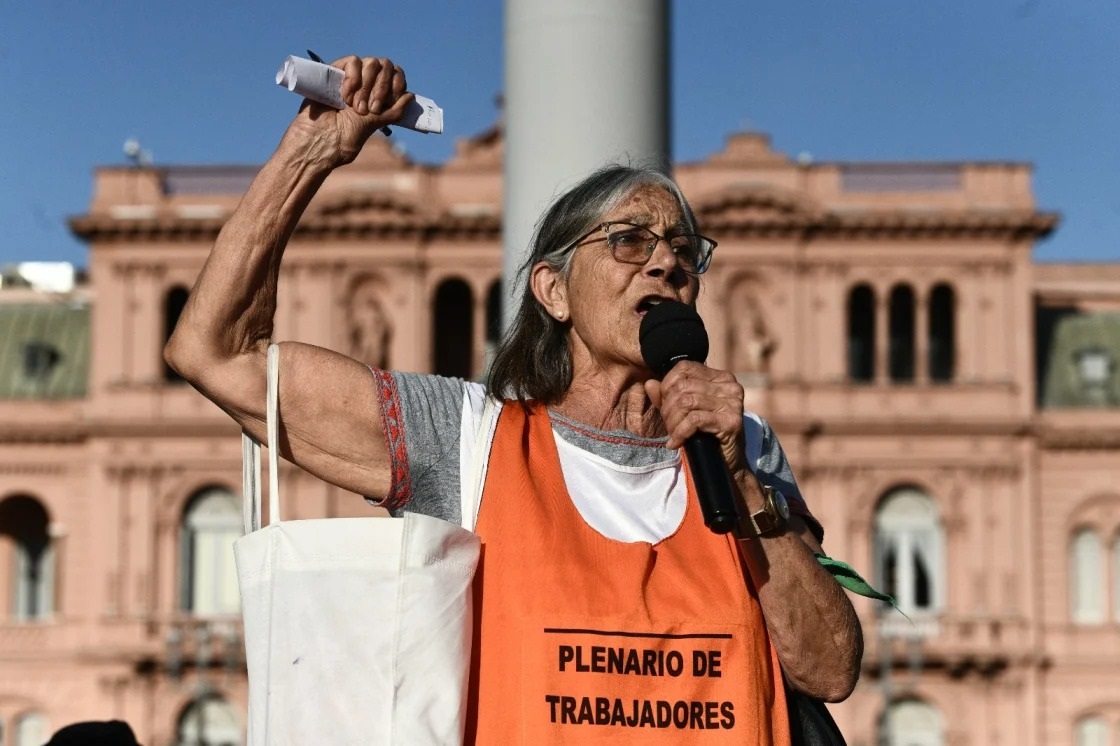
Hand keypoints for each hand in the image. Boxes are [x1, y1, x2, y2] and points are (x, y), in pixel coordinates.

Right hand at [287, 55, 415, 166]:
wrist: (317, 141)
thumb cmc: (342, 139)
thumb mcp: (372, 125)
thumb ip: (392, 112)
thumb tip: (410, 96)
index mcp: (378, 98)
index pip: (396, 77)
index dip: (398, 83)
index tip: (393, 98)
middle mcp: (366, 86)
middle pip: (386, 67)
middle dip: (382, 88)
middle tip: (369, 109)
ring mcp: (351, 78)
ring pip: (372, 63)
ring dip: (367, 85)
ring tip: (354, 106)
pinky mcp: (334, 72)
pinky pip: (353, 61)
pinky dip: (354, 77)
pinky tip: (345, 95)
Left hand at [644, 362, 747, 474]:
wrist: (726, 465)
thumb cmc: (704, 435)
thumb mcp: (682, 412)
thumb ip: (666, 397)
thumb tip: (650, 383)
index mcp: (720, 377)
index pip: (684, 367)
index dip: (667, 385)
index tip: (664, 405)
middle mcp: (730, 385)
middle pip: (683, 387)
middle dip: (668, 408)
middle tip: (669, 426)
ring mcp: (733, 403)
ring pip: (687, 402)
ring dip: (673, 422)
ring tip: (673, 436)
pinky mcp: (732, 421)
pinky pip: (694, 420)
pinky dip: (680, 432)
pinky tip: (676, 443)